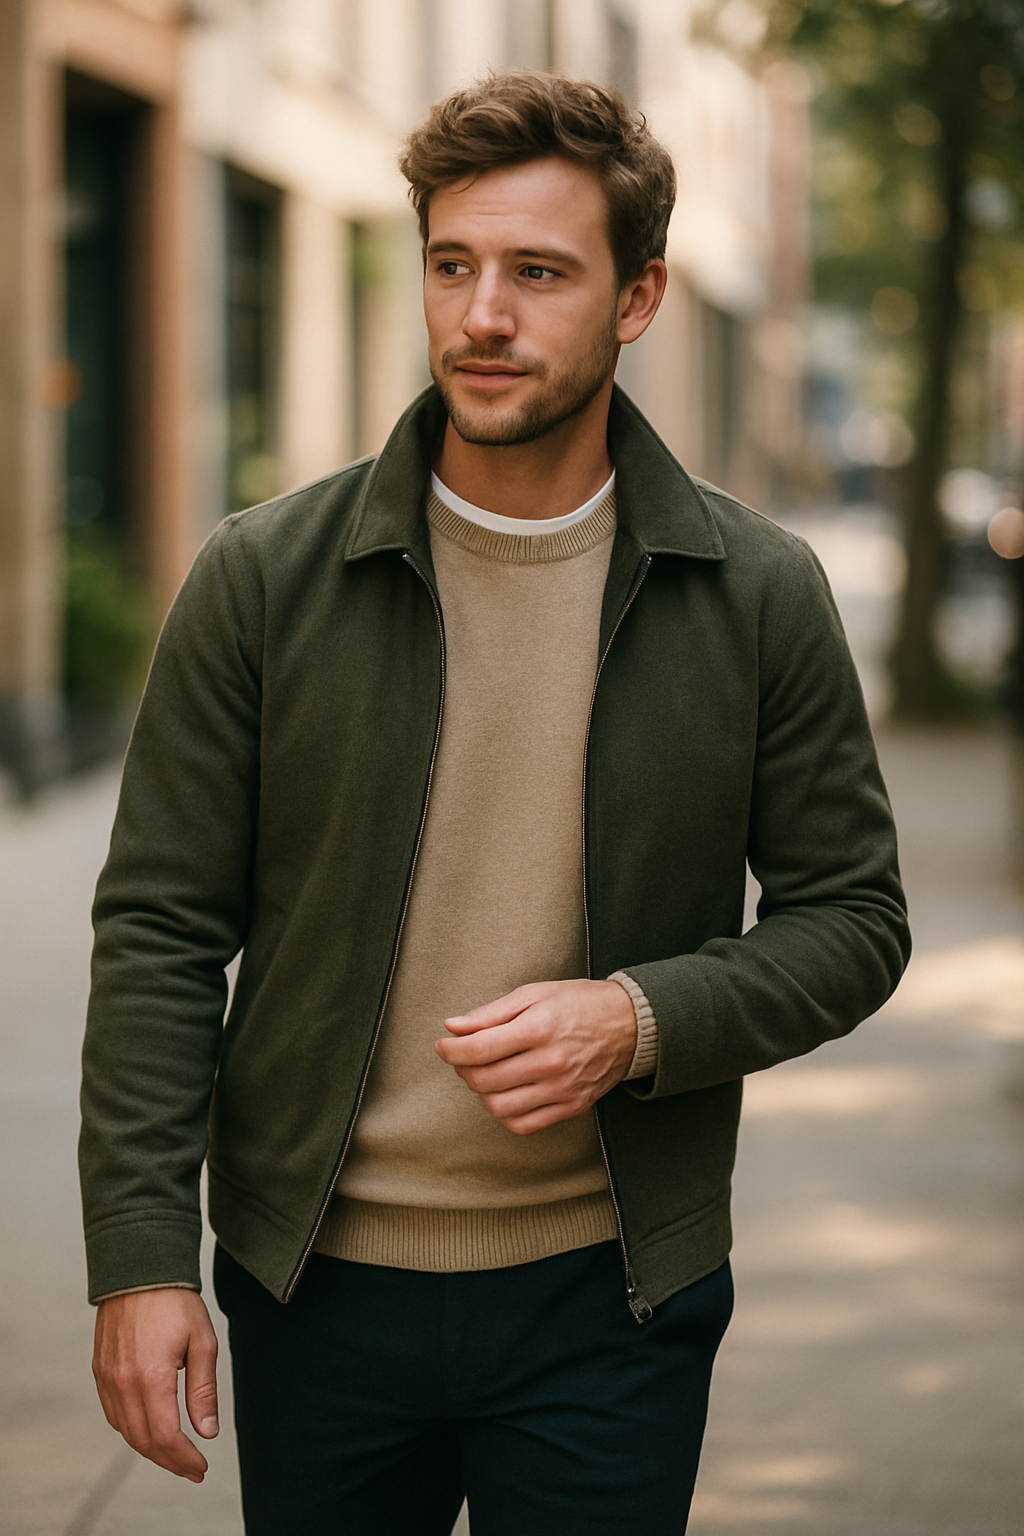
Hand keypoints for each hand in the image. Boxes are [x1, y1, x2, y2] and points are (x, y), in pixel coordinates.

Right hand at [92, 1288, 218, 1481]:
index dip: (184, 1459)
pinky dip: (131, 1430)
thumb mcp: (202, 1342)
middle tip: (192, 1469)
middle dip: (170, 1461)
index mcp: (152, 1377)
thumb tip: (207, 1432)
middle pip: (144, 1441)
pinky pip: (113, 1413)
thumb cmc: (175, 1302)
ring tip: (175, 1455)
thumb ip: (203, 1391)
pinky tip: (149, 1430)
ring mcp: (107, 1378)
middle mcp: (124, 1382)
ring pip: (126, 1431)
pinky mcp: (100, 1370)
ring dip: (150, 1449)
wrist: (139, 1269)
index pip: (167, 1436)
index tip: (201, 1468)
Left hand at [435, 978, 636, 1134]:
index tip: (442, 1045)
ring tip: (485, 1074)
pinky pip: (523, 1124)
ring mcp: (562, 1089)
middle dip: (462, 1068)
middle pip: (484, 1080)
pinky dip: (504, 1114)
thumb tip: (452, 1026)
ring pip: (499, 1106)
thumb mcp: (534, 993)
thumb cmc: (579, 1003)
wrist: (630, 1023)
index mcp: (538, 1028)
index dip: (450, 1050)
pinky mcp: (572, 1107)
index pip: (478, 1050)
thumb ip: (491, 1013)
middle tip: (463, 1056)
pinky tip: (504, 1094)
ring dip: (481, 1092)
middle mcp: (550, 1062)